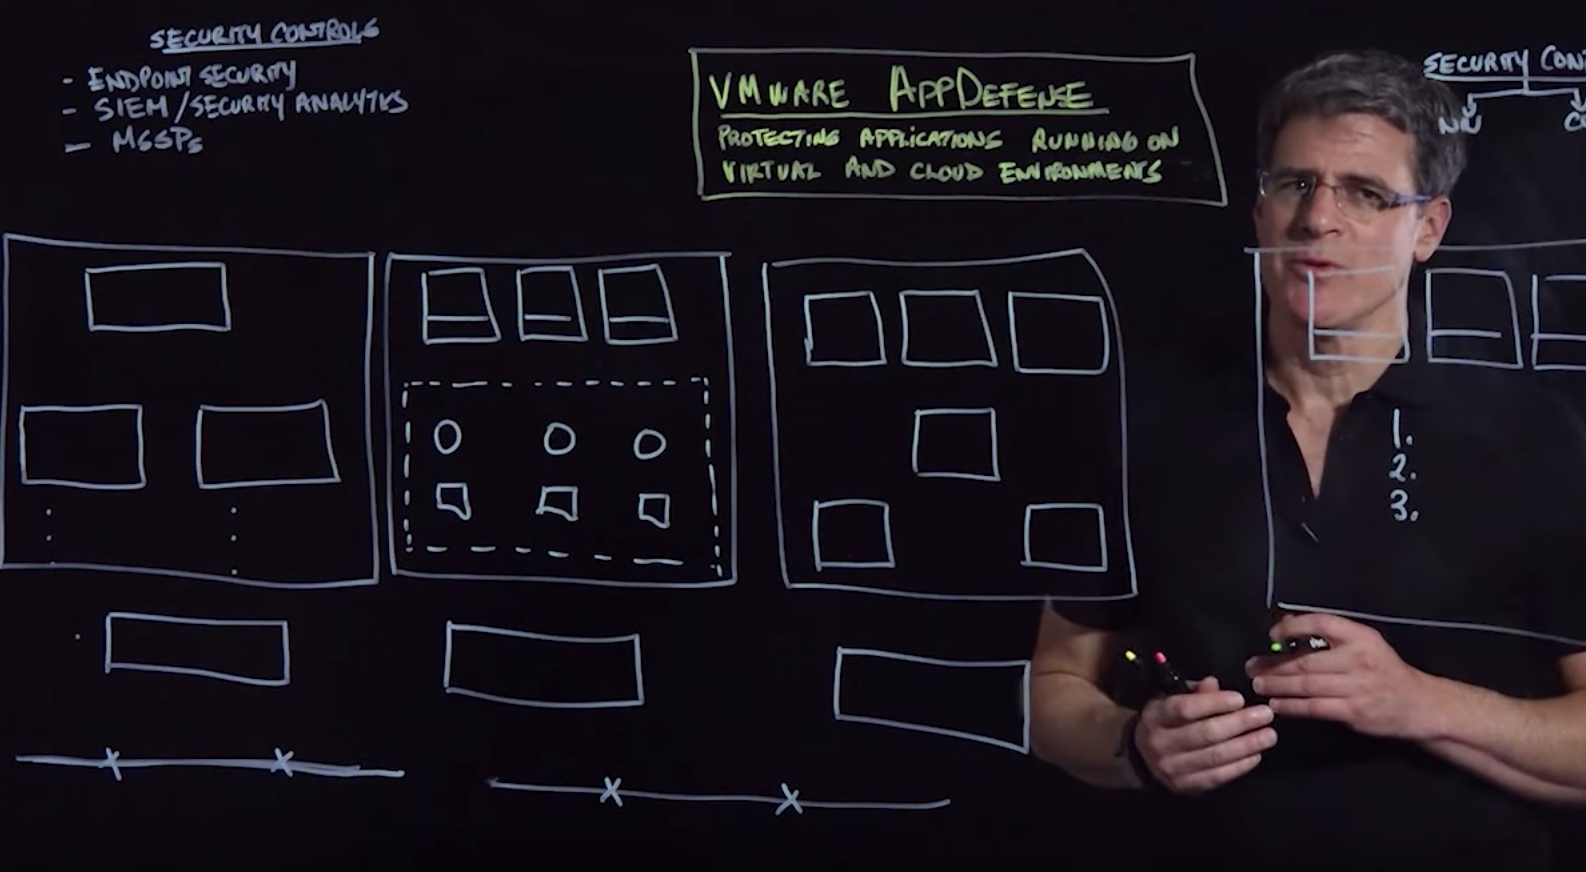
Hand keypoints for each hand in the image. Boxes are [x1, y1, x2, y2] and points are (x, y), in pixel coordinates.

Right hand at [1134, 676, 1275, 793]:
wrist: (1143, 756)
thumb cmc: (1165, 722)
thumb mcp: (1172, 700)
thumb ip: (1195, 693)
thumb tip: (1214, 684)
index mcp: (1156, 716)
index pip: (1185, 709)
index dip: (1214, 704)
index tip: (1240, 699)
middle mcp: (1161, 743)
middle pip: (1205, 734)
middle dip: (1239, 724)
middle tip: (1265, 715)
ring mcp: (1172, 768)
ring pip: (1214, 757)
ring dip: (1246, 746)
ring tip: (1268, 735)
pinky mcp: (1185, 786)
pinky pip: (1217, 777)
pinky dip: (1239, 767)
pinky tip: (1255, 755)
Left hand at [1246, 612, 1436, 739]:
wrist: (1418, 704)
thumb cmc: (1384, 670)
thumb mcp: (1366, 643)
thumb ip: (1333, 635)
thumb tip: (1289, 623)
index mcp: (1361, 637)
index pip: (1322, 624)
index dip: (1293, 627)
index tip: (1272, 635)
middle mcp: (1359, 659)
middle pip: (1307, 660)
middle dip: (1274, 665)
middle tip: (1252, 666)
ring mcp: (1357, 687)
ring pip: (1308, 685)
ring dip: (1278, 685)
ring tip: (1258, 684)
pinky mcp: (1354, 711)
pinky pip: (1315, 707)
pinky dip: (1292, 706)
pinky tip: (1277, 704)